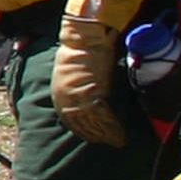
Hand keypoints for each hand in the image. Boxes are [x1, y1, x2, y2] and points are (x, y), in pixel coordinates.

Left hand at [52, 15, 128, 146]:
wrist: (86, 36)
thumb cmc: (83, 51)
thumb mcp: (74, 73)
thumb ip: (78, 89)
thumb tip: (90, 101)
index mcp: (59, 93)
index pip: (70, 119)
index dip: (83, 131)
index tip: (94, 138)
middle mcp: (66, 97)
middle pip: (82, 123)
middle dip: (96, 135)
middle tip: (110, 143)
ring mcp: (78, 95)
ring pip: (94, 122)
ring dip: (106, 134)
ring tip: (118, 142)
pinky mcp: (93, 92)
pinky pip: (104, 116)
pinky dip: (113, 127)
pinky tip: (121, 134)